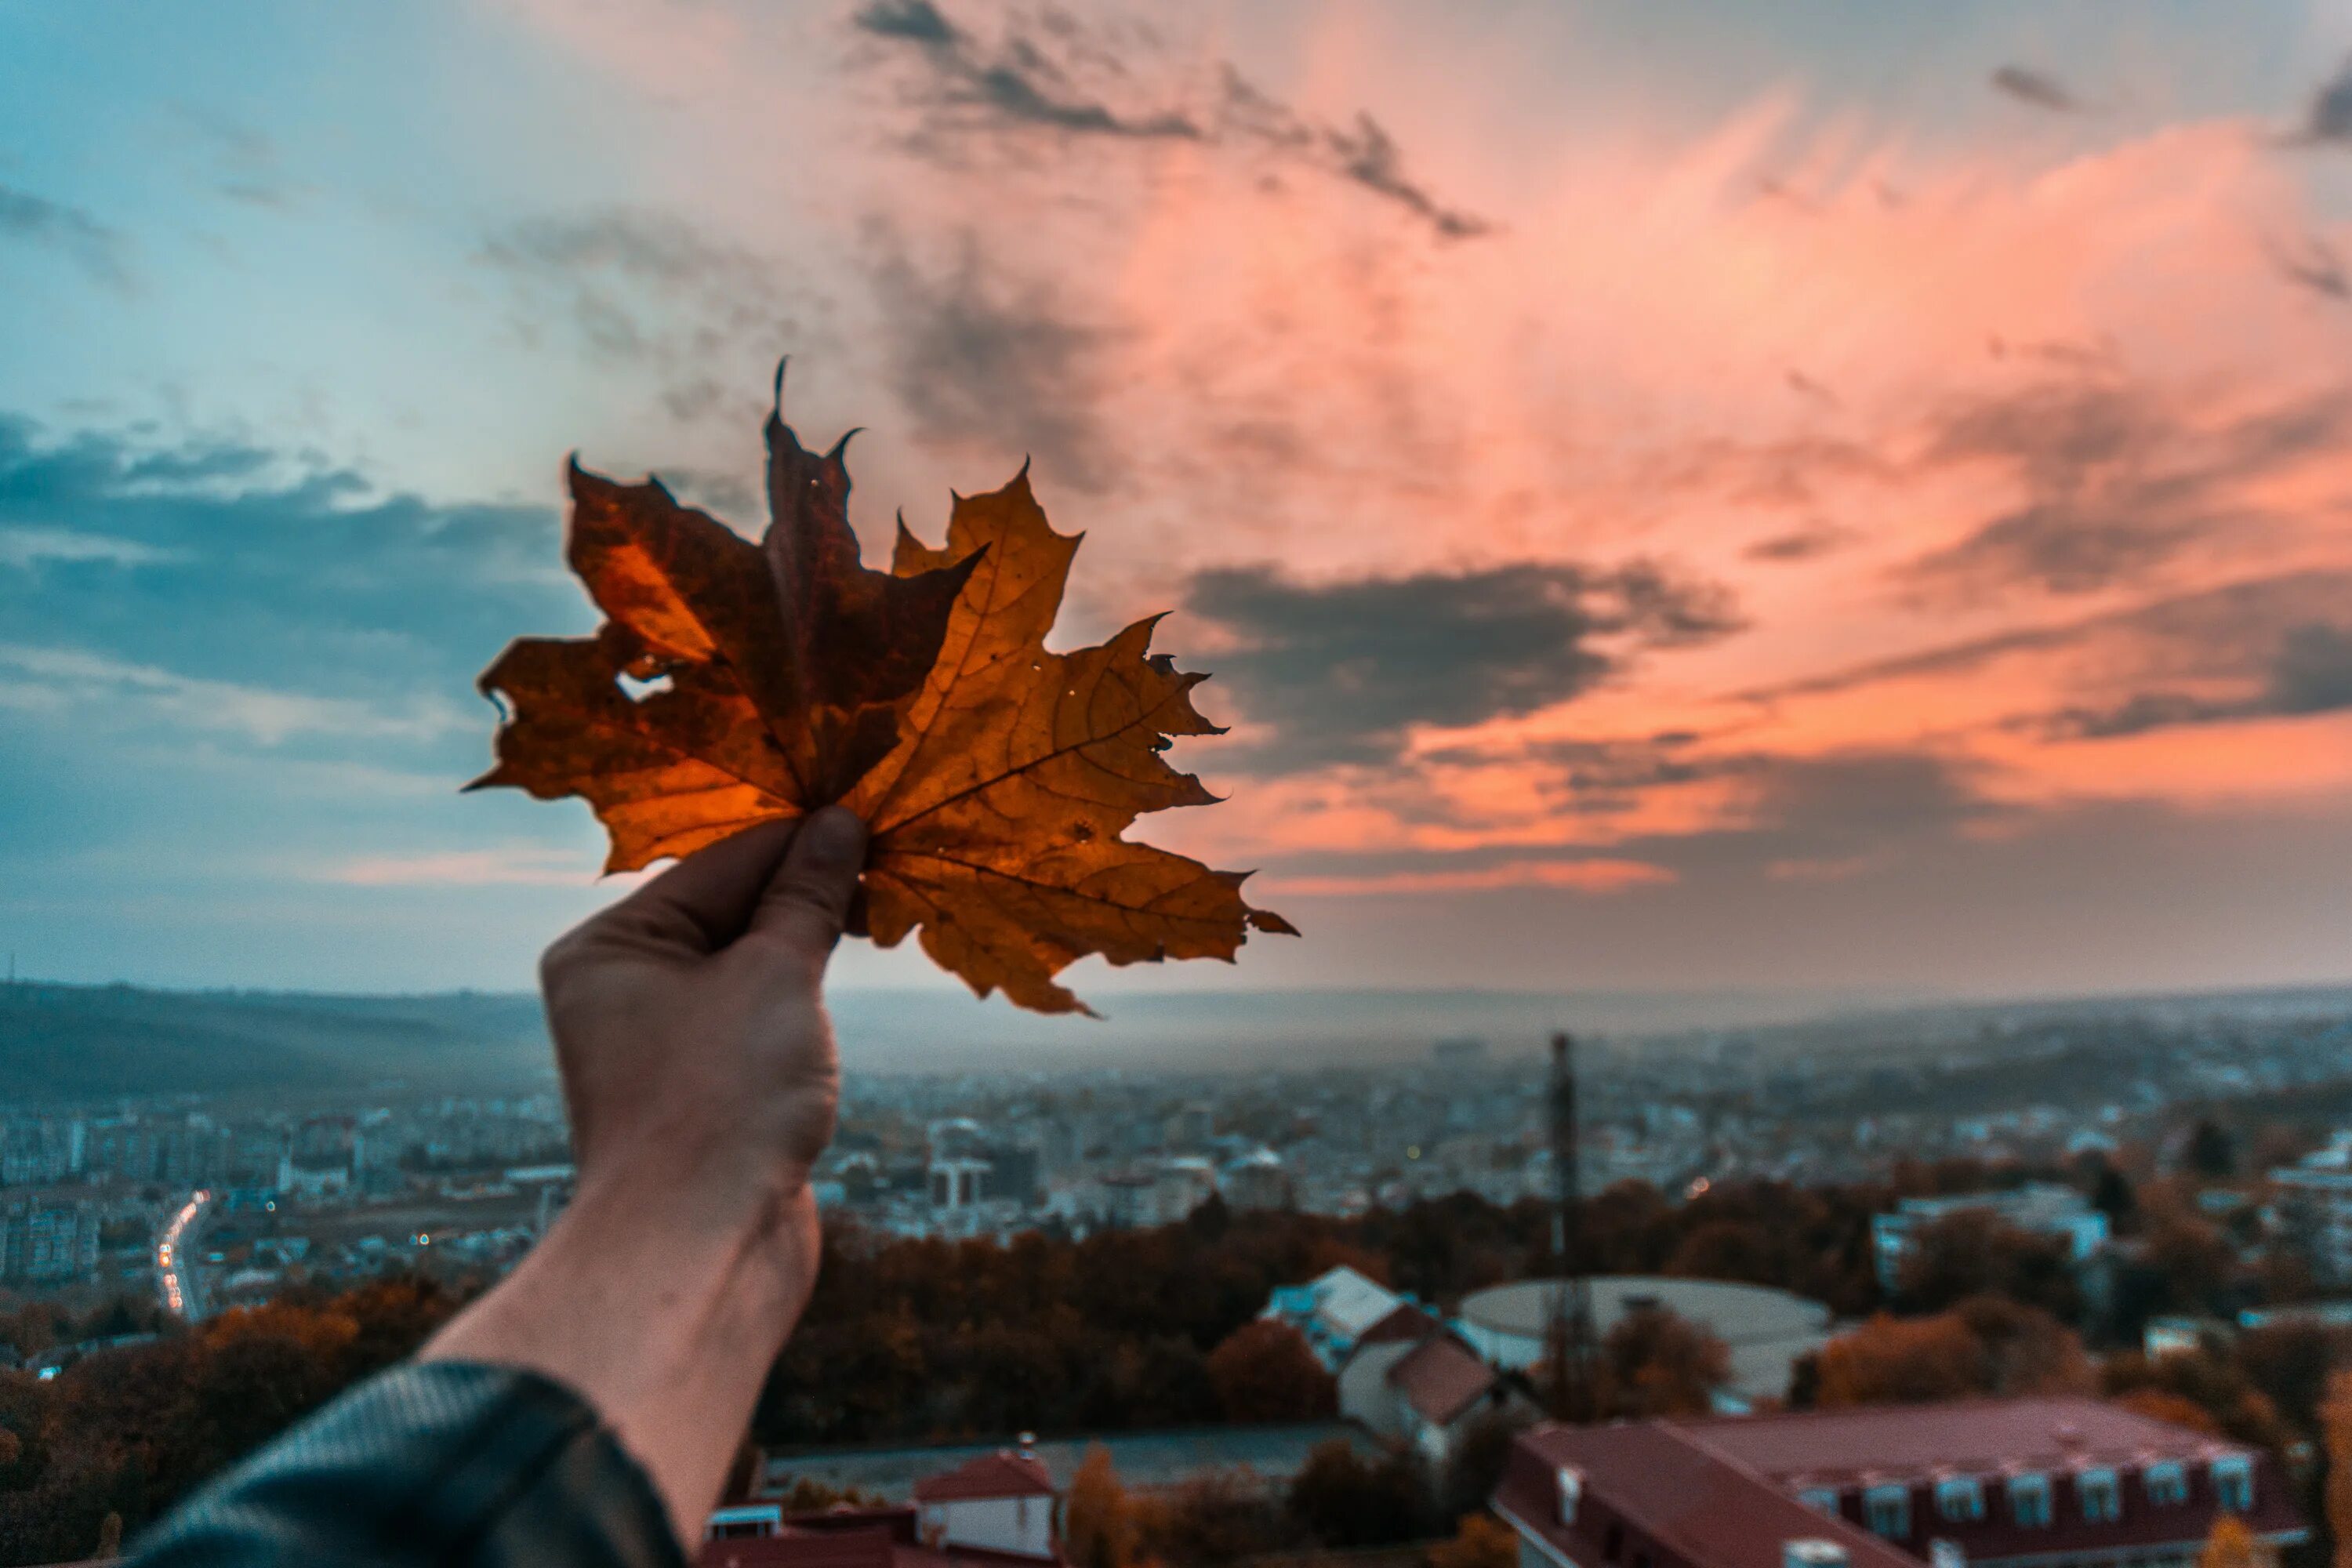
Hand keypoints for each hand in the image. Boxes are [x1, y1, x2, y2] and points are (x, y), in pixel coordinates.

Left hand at [425, 806, 867, 1545]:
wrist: (699, 1249)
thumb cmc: (720, 1102)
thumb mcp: (776, 975)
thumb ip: (809, 895)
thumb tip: (840, 822)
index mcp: (611, 945)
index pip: (721, 862)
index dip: (802, 839)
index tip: (874, 814)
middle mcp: (623, 987)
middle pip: (731, 909)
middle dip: (809, 890)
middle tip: (895, 860)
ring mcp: (663, 1041)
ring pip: (750, 964)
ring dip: (813, 941)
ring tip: (886, 914)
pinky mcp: (704, 1088)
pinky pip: (758, 1016)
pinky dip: (805, 995)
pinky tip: (849, 980)